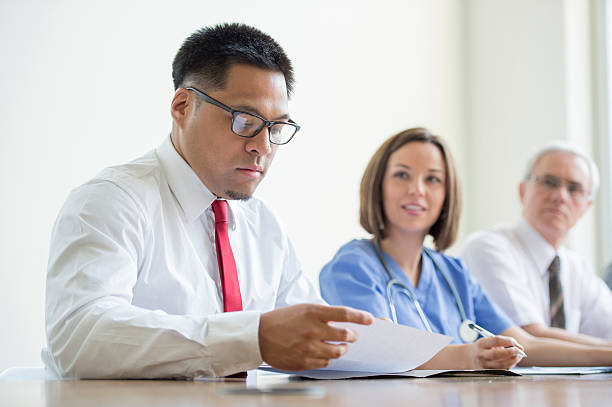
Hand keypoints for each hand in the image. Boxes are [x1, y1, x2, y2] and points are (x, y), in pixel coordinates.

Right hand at [259, 304, 373, 370]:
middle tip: (351, 336)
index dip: (360, 316)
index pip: (344, 313)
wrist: (258, 336)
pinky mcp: (304, 361)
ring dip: (342, 348)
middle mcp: (312, 329)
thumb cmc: (282, 320)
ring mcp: (309, 347)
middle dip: (352, 336)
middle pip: (345, 335)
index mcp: (313, 312)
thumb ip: (322, 314)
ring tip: (339, 346)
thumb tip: (344, 322)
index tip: (370, 319)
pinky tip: (322, 353)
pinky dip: (328, 358)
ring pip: (338, 351)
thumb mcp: (302, 309)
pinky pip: (326, 363)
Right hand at [467, 335, 524, 368]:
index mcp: (481, 344)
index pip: (496, 340)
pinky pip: (501, 370)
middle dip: (511, 352)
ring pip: (500, 365)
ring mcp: (484, 365)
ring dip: (512, 361)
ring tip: (518, 356)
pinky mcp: (487, 372)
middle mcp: (481, 354)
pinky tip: (512, 362)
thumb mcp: (487, 342)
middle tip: (520, 351)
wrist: (468, 358)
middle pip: (497, 354)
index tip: (516, 343)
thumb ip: (500, 343)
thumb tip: (518, 347)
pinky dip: (509, 366)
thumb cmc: (482, 348)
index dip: (508, 341)